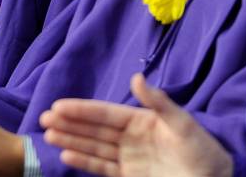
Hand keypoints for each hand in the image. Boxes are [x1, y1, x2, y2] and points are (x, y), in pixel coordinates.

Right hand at [40, 74, 232, 176]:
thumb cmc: (202, 150)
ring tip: (48, 135)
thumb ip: (158, 103)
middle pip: (94, 129)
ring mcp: (129, 158)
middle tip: (43, 118)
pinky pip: (102, 168)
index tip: (58, 105)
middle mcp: (130, 137)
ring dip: (71, 140)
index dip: (82, 109)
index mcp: (140, 119)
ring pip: (93, 147)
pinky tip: (67, 154)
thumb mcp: (182, 123)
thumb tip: (135, 77)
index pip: (105, 113)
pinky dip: (85, 162)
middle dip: (69, 123)